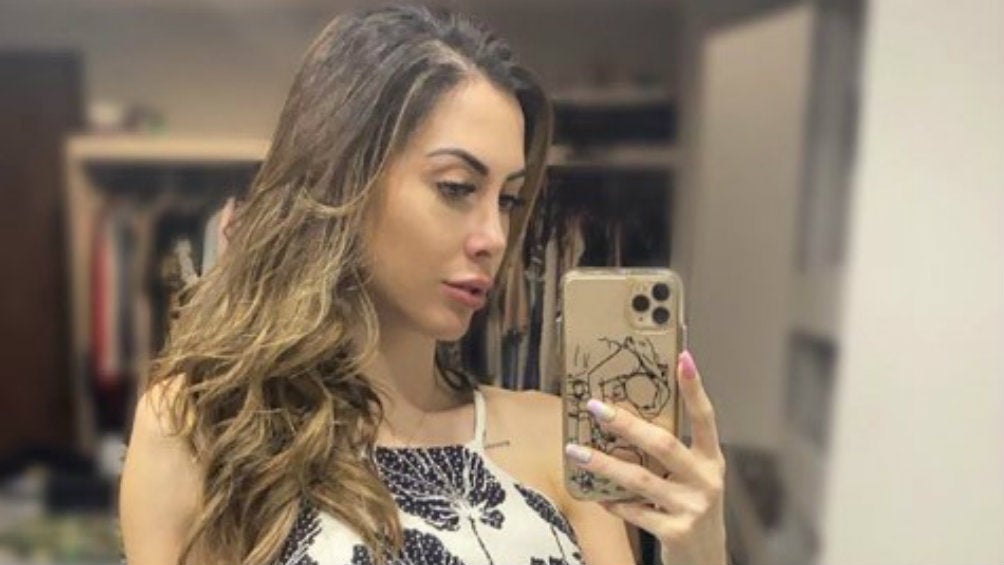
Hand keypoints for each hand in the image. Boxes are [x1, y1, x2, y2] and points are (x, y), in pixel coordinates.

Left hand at [564, 351, 727, 564]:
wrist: (706, 559)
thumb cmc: (691, 507)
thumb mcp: (690, 477)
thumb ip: (668, 454)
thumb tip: (624, 418)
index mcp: (711, 460)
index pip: (705, 417)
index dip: (695, 388)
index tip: (683, 358)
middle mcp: (706, 480)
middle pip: (663, 445)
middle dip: (627, 424)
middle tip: (596, 407)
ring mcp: (693, 507)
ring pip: (641, 479)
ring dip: (604, 464)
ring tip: (576, 451)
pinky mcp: (676, 532)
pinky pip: (635, 511)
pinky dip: (614, 502)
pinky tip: (597, 495)